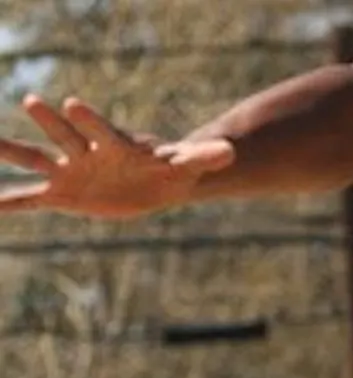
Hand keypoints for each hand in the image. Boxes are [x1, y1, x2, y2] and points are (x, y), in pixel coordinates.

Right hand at [0, 96, 232, 218]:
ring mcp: (71, 171)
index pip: (102, 130)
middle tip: (33, 102)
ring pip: (37, 161)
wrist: (156, 180)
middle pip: (66, 135)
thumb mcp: (189, 166)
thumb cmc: (172, 169)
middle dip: (51, 122)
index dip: (90, 120)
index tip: (73, 104)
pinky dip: (11, 201)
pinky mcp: (65, 194)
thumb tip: (232, 153)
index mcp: (115, 145)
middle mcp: (86, 153)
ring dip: (12, 152)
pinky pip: (32, 199)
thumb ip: (205, 157)